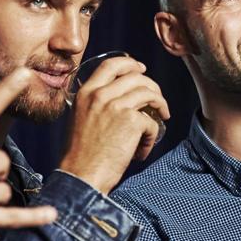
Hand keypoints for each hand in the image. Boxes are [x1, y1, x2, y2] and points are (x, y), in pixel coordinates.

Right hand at [57, 56, 170, 194]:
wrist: (81, 176)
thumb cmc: (79, 155)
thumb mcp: (79, 119)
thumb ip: (94, 104)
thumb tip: (120, 100)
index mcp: (86, 92)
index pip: (111, 64)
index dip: (130, 63)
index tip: (141, 69)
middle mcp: (100, 95)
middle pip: (136, 76)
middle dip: (152, 85)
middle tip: (157, 98)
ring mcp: (117, 106)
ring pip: (149, 93)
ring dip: (160, 105)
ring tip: (162, 117)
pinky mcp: (131, 122)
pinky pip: (152, 122)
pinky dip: (152, 136)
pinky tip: (142, 150)